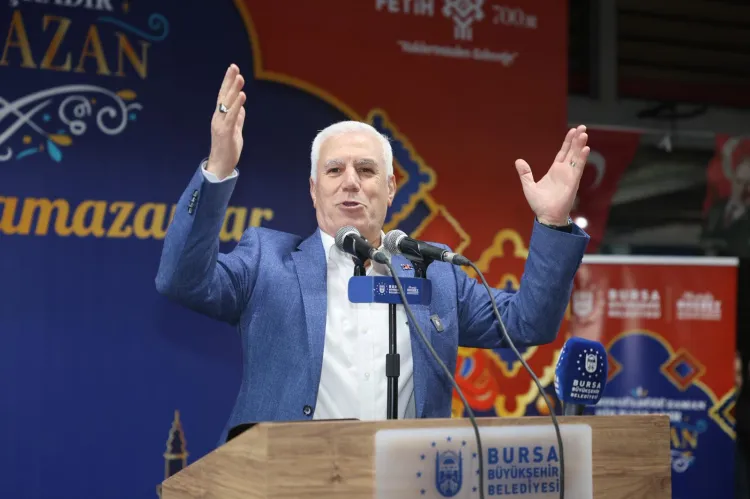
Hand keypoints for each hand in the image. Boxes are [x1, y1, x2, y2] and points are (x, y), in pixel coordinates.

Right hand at [206, 64, 245, 178]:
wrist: (221, 166)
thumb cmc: (227, 150)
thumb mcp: (235, 131)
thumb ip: (238, 119)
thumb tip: (241, 108)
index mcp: (221, 116)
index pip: (224, 96)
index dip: (228, 83)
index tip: (233, 70)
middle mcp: (218, 117)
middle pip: (223, 96)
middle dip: (229, 81)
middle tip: (234, 66)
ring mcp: (221, 124)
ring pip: (227, 103)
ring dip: (234, 90)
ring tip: (240, 78)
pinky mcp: (225, 132)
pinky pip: (232, 116)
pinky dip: (237, 105)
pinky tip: (242, 96)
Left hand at [515, 125, 589, 225]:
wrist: (546, 216)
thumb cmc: (540, 204)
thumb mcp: (529, 186)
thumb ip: (525, 173)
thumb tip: (518, 161)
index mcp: (555, 170)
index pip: (563, 152)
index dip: (568, 142)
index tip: (573, 131)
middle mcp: (564, 171)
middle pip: (572, 152)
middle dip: (577, 140)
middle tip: (582, 127)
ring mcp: (570, 176)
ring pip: (576, 157)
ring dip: (580, 146)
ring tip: (584, 134)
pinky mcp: (573, 183)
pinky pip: (578, 169)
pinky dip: (582, 159)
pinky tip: (586, 149)